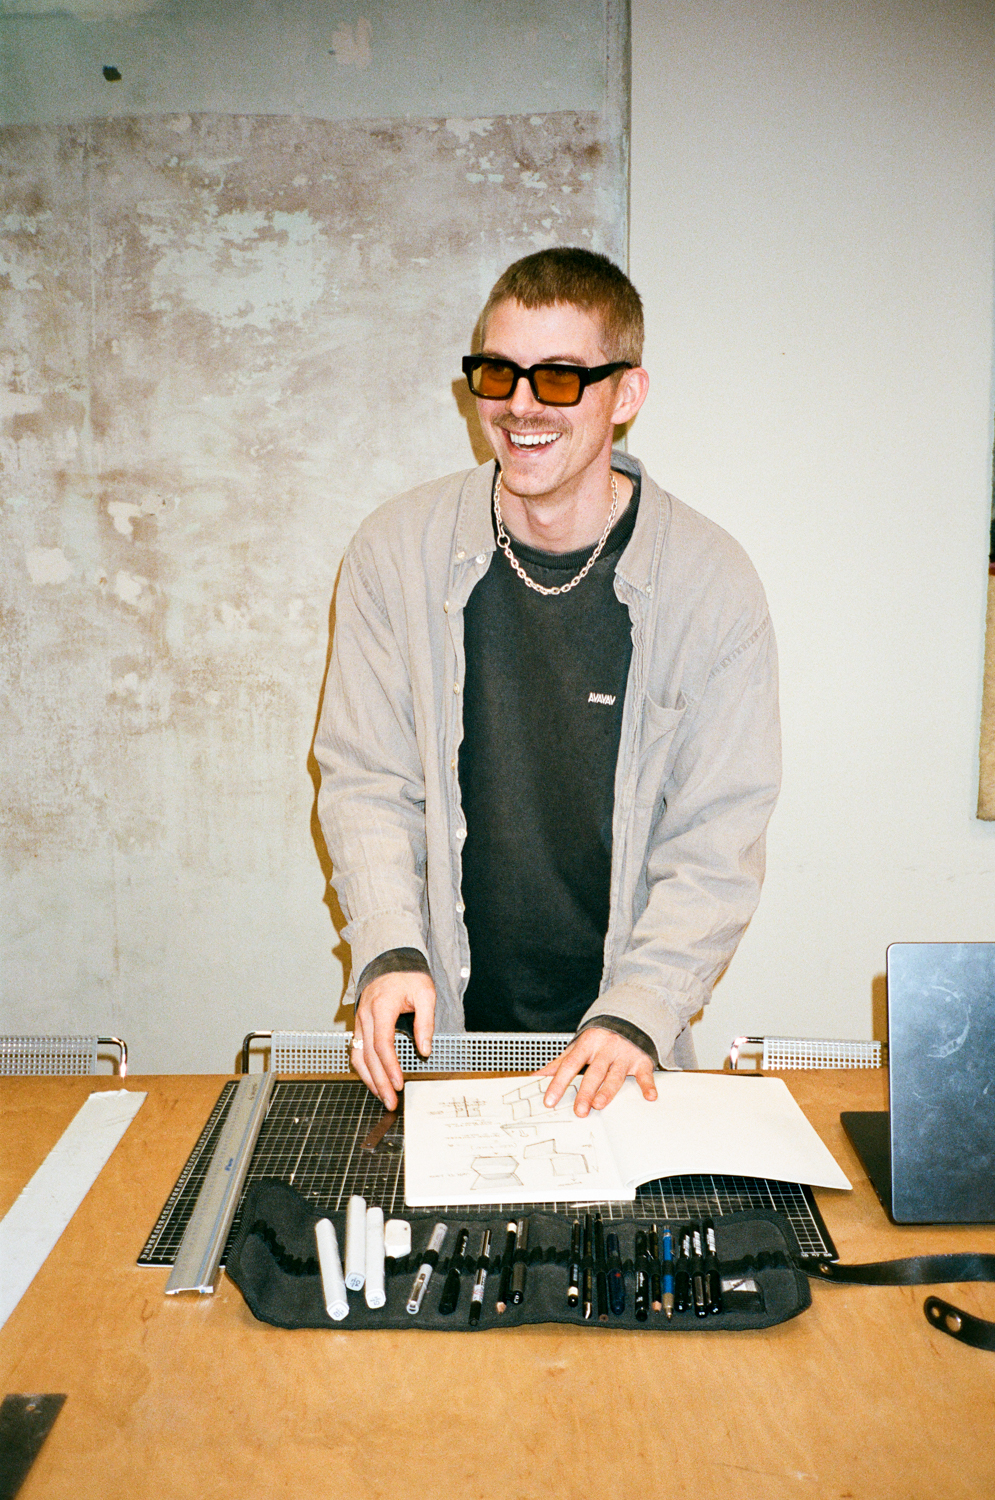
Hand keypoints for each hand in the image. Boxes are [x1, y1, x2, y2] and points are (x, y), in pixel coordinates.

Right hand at [351, 971, 436, 1110]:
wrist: (390, 960)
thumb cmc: (408, 976)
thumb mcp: (425, 993)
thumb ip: (426, 1022)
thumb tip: (425, 1050)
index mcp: (381, 1007)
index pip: (382, 1043)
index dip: (390, 1066)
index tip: (398, 1083)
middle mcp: (366, 1015)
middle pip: (369, 1055)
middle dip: (380, 1081)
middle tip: (391, 1101)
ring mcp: (360, 1020)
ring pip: (359, 1056)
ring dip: (369, 1079)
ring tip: (382, 1097)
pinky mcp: (360, 1024)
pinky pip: (357, 1050)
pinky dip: (363, 1068)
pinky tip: (373, 1081)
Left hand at [538, 1027, 657, 1117]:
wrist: (629, 1017)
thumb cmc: (600, 1038)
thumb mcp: (579, 1045)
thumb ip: (560, 1062)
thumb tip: (538, 1075)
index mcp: (587, 1045)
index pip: (570, 1065)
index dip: (559, 1083)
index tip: (550, 1100)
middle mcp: (605, 1049)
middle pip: (593, 1073)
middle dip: (585, 1092)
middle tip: (579, 1110)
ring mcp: (623, 1055)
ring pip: (615, 1075)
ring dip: (608, 1090)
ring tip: (599, 1104)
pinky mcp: (641, 1060)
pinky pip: (644, 1073)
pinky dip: (647, 1085)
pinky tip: (649, 1096)